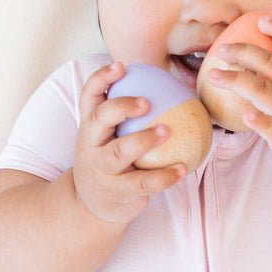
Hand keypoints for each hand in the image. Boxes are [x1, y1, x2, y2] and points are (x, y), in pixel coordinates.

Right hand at [72, 62, 188, 224]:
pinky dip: (164, 176)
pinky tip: (183, 168)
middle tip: (146, 101)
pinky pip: (143, 183)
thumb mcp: (107, 137)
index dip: (101, 79)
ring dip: (144, 139)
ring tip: (167, 130)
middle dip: (120, 106)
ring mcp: (103, 169)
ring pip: (120, 152)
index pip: (88, 96)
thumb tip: (169, 86)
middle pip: (99, 119)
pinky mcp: (119, 191)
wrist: (90, 205)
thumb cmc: (108, 160)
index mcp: (89, 126)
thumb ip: (126, 116)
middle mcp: (91, 145)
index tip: (121, 66)